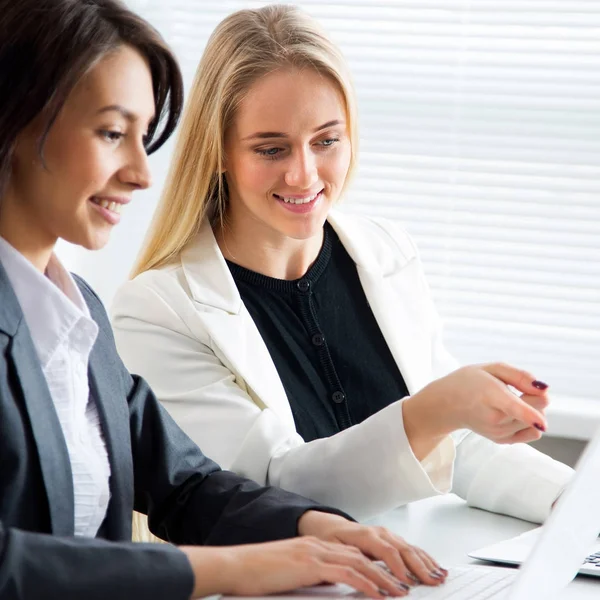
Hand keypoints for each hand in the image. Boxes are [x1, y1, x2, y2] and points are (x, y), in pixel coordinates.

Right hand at [181, 535, 430, 598]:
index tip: (393, 576)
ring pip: (359, 562)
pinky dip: (365, 583)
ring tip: (401, 591)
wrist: (236, 565)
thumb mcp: (291, 574)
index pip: (353, 553)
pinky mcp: (309, 564)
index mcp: (315, 547)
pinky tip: (377, 594)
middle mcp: (319, 546)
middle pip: (362, 555)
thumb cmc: (258, 573)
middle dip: (386, 568)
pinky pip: (344, 573)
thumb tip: (329, 587)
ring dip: (383, 577)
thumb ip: (312, 577)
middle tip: (407, 582)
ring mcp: (314, 553)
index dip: (375, 564)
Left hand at [298, 511, 446, 587]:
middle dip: (419, 567)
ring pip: (411, 548)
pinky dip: (424, 558)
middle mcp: (380, 533)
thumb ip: (347, 560)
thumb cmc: (331, 539)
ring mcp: (388, 535)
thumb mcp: (333, 550)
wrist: (330, 526)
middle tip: (430, 583)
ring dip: (426, 563)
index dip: (397, 567)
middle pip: (403, 549)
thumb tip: (359, 575)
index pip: (386, 551)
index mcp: (365, 534)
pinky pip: (411, 548)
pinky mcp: (392, 540)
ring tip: (438, 577)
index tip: (406, 583)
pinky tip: (434, 567)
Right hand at [403, 363, 548, 459]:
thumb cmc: (469, 382)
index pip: (513, 408)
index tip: (543, 423)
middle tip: (519, 388)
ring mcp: (499, 432)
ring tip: (509, 400)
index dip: (530, 415)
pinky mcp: (502, 440)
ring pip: (537, 422)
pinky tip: (513, 413)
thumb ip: (519, 375)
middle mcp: (495, 418)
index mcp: (490, 395)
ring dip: (532, 409)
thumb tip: (544, 389)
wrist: (446, 405)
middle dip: (537, 397)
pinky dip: (530, 422)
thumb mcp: (490, 368)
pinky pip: (532, 433)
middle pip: (536, 411)